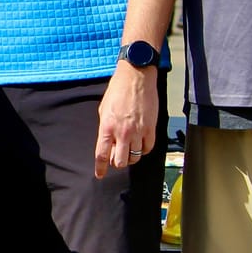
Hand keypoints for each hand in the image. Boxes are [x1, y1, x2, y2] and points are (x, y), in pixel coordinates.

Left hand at [93, 61, 157, 179]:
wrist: (136, 77)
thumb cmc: (118, 90)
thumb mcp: (104, 109)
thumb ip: (105, 128)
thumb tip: (107, 143)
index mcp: (107, 127)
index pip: (101, 155)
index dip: (100, 168)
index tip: (100, 175)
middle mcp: (122, 132)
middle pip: (119, 161)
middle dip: (117, 161)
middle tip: (118, 155)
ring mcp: (138, 131)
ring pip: (135, 157)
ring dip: (131, 156)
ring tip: (129, 147)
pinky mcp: (151, 128)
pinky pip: (148, 148)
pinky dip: (144, 149)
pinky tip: (141, 143)